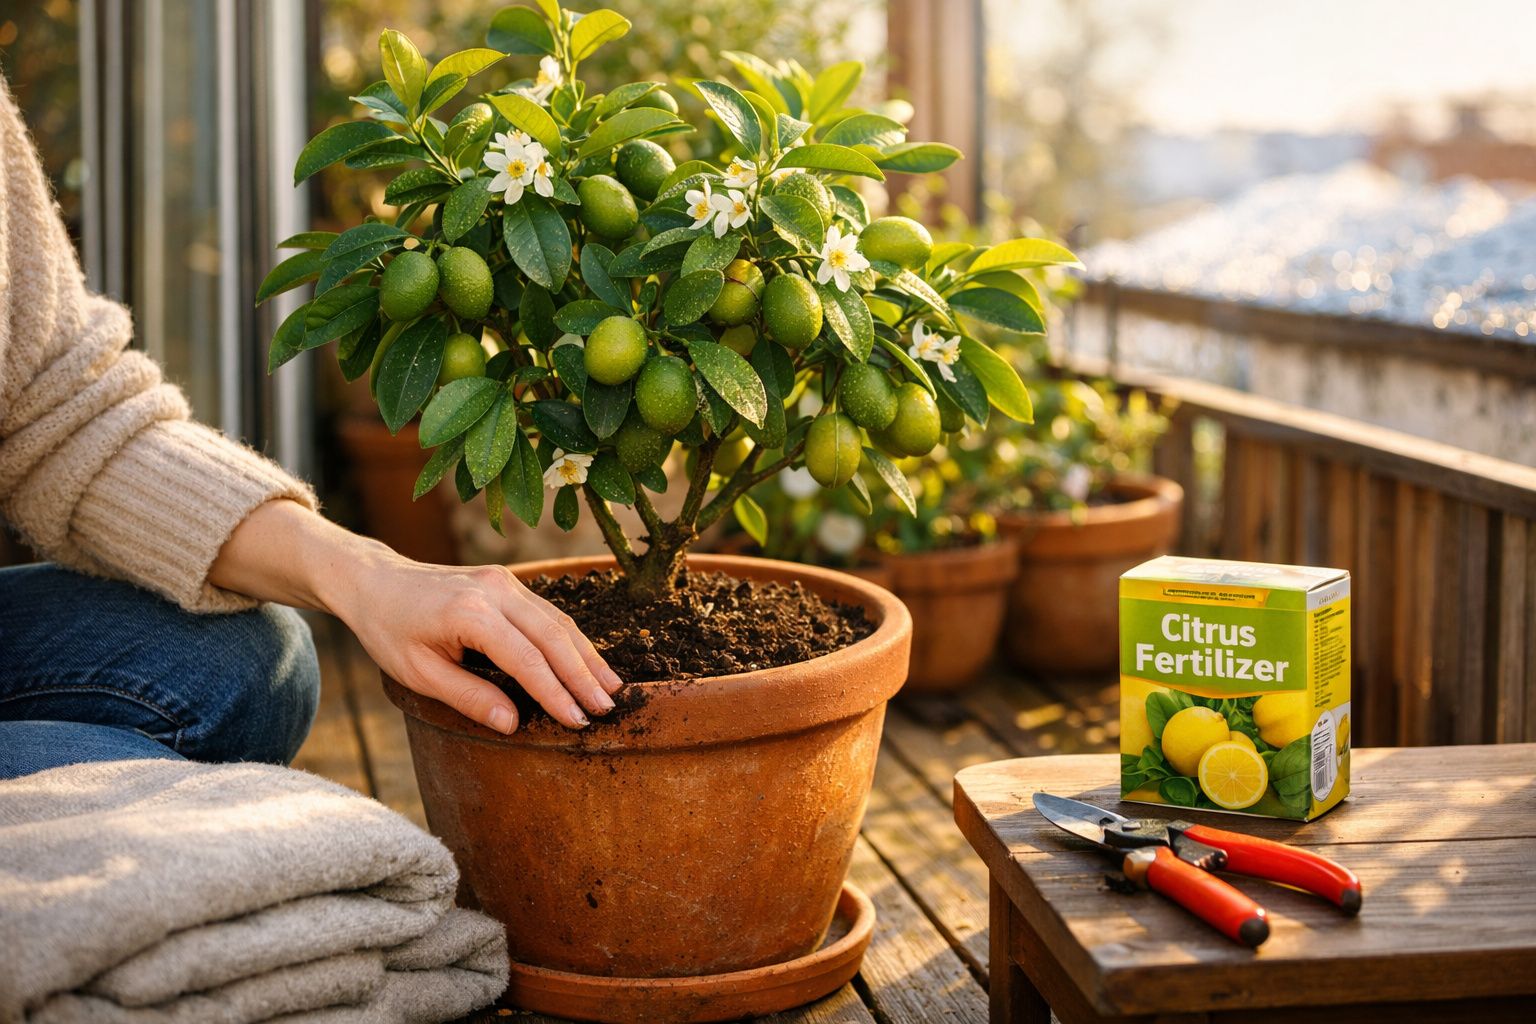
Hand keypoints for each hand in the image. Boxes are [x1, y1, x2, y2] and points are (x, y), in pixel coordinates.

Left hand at [331, 555, 621, 732]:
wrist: (375, 581)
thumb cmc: (390, 631)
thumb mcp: (418, 674)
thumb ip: (468, 697)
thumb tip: (514, 723)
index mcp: (469, 613)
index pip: (526, 660)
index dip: (556, 693)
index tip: (578, 721)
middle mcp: (494, 590)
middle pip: (553, 636)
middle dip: (583, 676)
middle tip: (607, 709)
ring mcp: (504, 581)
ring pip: (558, 621)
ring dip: (586, 657)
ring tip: (611, 689)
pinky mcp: (507, 581)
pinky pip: (548, 613)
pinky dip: (571, 640)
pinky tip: (587, 662)